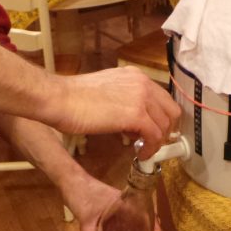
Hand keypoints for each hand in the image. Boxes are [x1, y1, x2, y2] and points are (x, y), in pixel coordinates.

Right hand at [50, 66, 180, 159]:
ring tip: (143, 150)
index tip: (155, 131)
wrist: (60, 99)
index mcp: (135, 76)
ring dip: (157, 142)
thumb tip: (132, 120)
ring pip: (164, 125)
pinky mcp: (136, 115)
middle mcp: (142, 83)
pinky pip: (154, 136)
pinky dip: (150, 148)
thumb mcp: (106, 91)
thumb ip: (123, 99)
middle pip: (171, 111)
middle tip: (153, 143)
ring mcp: (141, 98)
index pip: (162, 98)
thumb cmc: (73, 98)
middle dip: (165, 130)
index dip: (162, 118)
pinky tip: (140, 154)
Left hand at [62, 173, 161, 230]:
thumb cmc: (81, 195)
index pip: (151, 222)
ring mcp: (125, 209)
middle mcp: (132, 206)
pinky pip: (131, 225)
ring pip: (142, 226)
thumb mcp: (85, 218)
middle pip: (150, 226)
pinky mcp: (117, 212)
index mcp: (130, 203)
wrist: (72, 181)